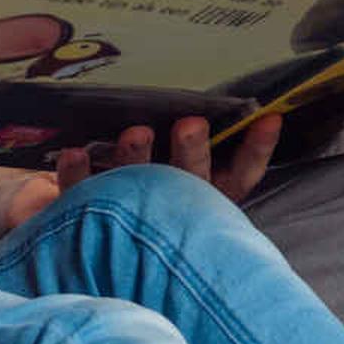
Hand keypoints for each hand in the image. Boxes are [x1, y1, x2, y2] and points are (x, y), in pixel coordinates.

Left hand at [42, 113, 281, 205]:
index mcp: (203, 196)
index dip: (255, 149)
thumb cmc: (139, 185)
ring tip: (135, 133)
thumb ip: (195, 140)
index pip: (238, 175)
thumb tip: (220, 104)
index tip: (268, 118)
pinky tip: (75, 153)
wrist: (76, 239)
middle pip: (190, 180)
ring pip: (140, 187)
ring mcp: (133, 216)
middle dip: (192, 151)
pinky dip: (78, 173)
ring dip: (138, 158)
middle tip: (190, 124)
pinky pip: (82, 195)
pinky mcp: (88, 221)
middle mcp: (174, 207)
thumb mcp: (177, 161)